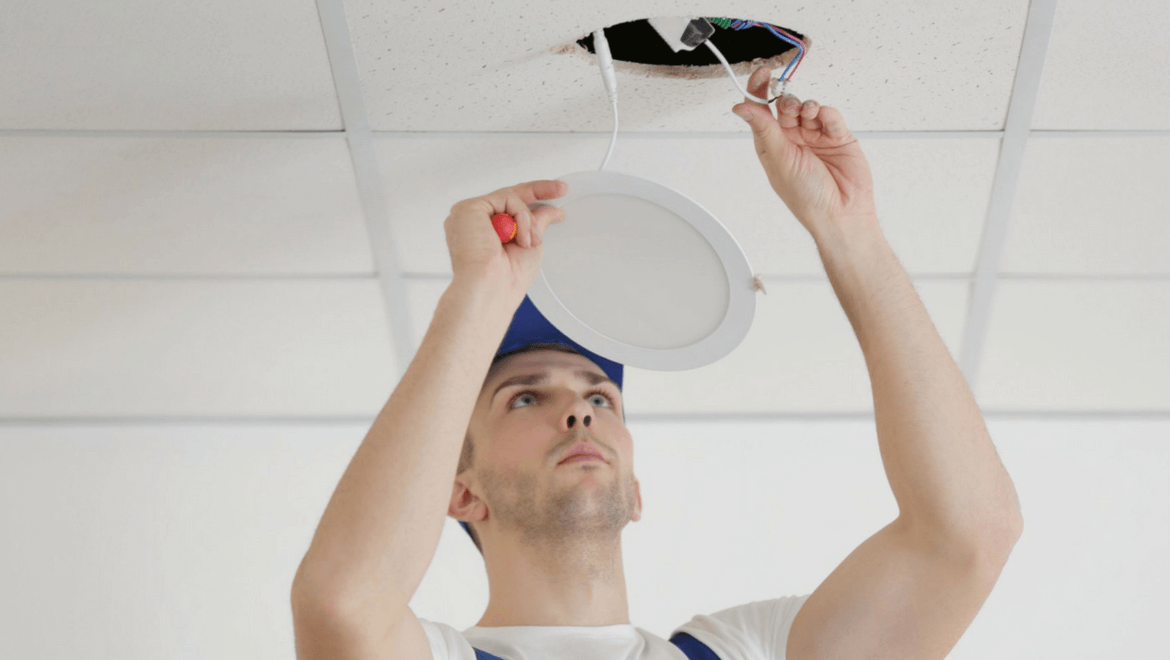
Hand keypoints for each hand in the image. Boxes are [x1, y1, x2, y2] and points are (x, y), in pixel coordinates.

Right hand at [445, 179, 567, 299]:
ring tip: (529, 242)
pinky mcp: (468, 209)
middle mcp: (473, 222)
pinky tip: (519, 236)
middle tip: (561, 189)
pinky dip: (520, 216)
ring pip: (510, 198)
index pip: (508, 207)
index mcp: (483, 232)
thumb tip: (551, 210)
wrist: (492, 289)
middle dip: (539, 190)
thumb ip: (536, 223)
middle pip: (508, 196)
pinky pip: (505, 198)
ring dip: (528, 220)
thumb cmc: (507, 279)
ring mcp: (468, 215)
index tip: (558, 193)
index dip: (535, 196)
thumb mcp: (531, 245)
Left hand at [732, 66, 878, 239]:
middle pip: (784, 105)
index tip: (762, 74)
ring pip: (807, 106)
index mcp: (772, 145)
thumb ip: (763, 129)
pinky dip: (826, 113)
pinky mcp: (837, 136)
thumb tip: (740, 107)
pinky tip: (824, 121)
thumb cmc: (807, 196)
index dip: (759, 91)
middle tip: (789, 105)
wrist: (841, 212)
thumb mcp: (780, 159)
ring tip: (808, 115)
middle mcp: (792, 139)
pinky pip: (829, 114)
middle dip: (786, 100)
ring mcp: (815, 136)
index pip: (761, 111)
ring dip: (806, 106)